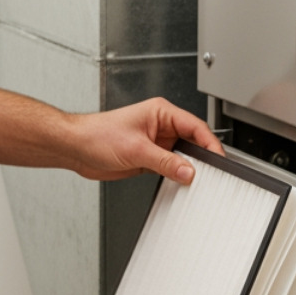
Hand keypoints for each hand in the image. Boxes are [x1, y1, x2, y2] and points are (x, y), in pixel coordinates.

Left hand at [66, 98, 223, 184]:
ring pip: (182, 156)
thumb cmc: (97, 135)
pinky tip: (179, 182)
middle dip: (201, 157)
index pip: (195, 126)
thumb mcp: (136, 150)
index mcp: (161, 112)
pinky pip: (170, 167)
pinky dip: (176, 175)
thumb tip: (188, 171)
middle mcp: (160, 126)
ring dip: (187, 168)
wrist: (76, 148)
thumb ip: (165, 162)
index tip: (219, 158)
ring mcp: (155, 143)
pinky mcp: (148, 158)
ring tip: (195, 179)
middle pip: (192, 141)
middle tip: (210, 172)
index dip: (210, 143)